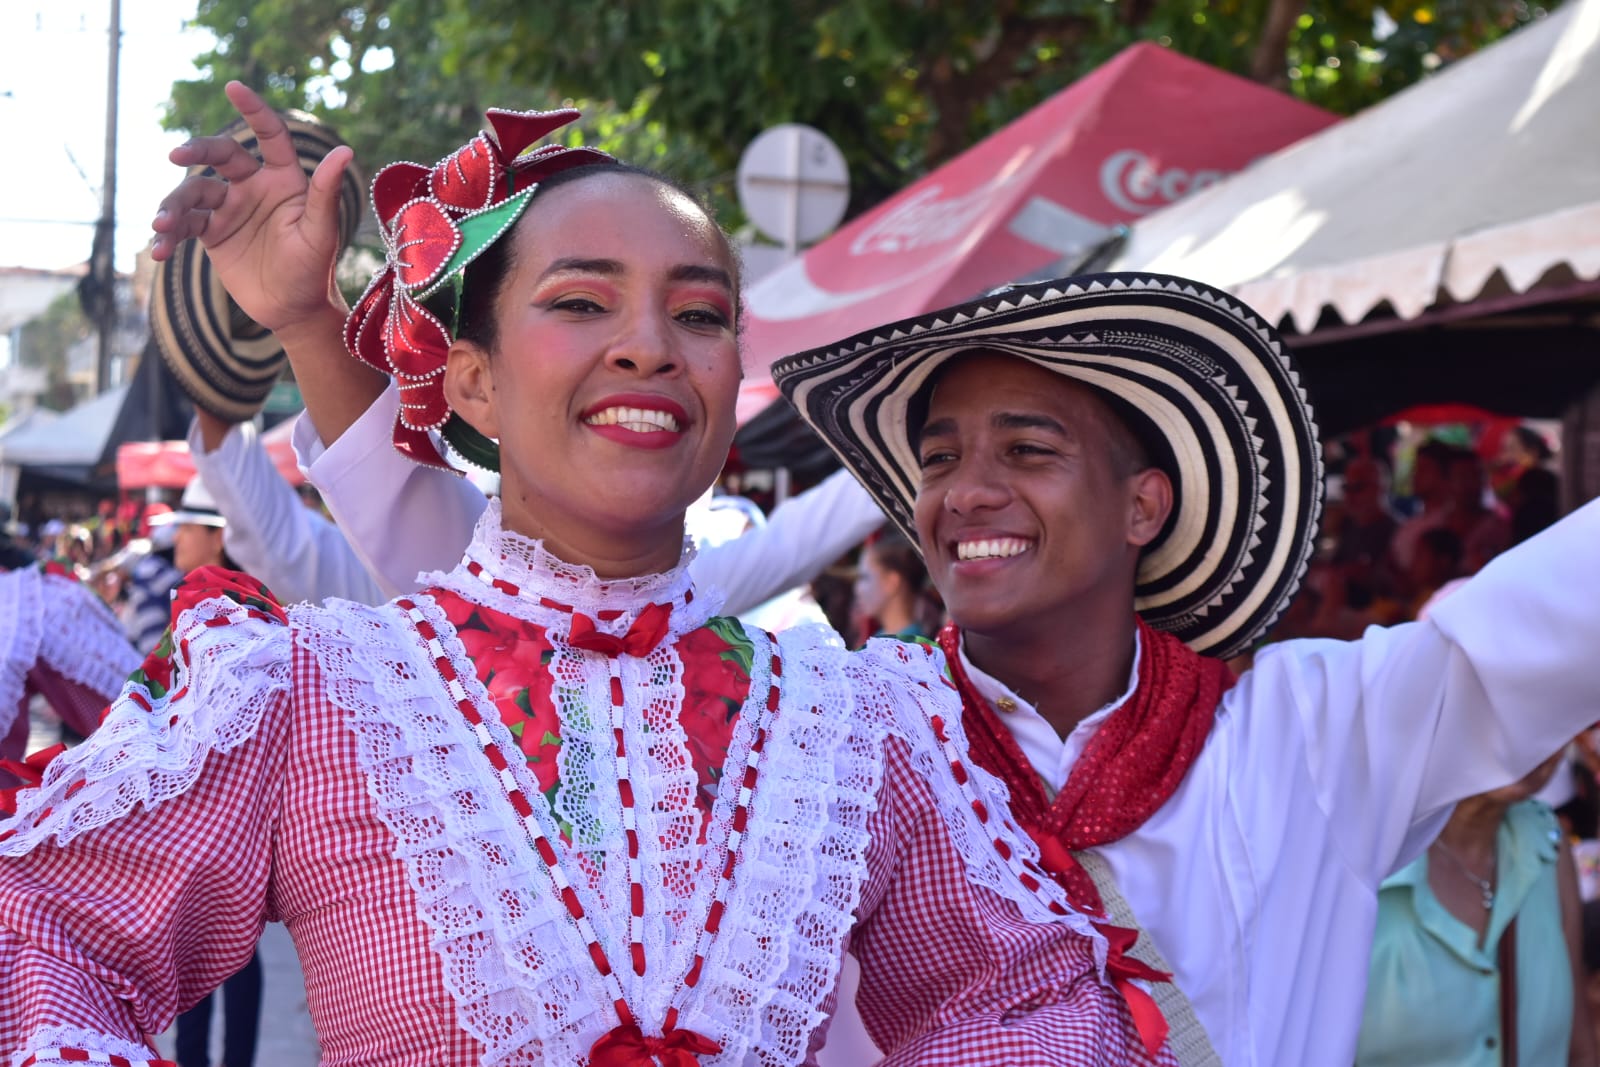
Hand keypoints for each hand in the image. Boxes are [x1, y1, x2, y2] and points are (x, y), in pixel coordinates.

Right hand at [150, 81, 353, 342]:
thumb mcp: (320, 233)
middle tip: (176, 156)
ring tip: (163, 224)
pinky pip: (184, 224)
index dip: (253, 110)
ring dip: (174, 205)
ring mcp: (229, 207)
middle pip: (219, 155)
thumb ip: (325, 193)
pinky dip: (169, 235)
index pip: (269, 135)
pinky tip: (159, 250)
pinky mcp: (211, 232)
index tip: (233, 86)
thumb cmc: (314, 270)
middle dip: (196, 151)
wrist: (293, 309)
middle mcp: (253, 186)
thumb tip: (345, 150)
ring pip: (193, 192)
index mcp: (284, 179)